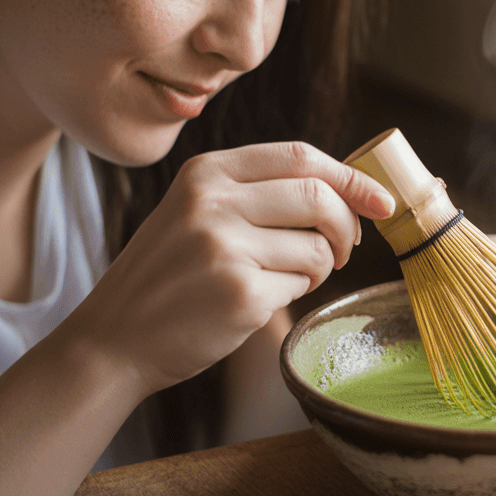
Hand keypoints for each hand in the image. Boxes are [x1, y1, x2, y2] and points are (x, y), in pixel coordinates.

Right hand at [65, 142, 395, 397]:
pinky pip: (300, 286)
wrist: (113, 339)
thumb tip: (348, 191)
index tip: (381, 200)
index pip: (301, 156)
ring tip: (282, 278)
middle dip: (347, 227)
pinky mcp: (239, 294)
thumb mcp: (195, 212)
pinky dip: (294, 295)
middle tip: (343, 251)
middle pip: (319, 197)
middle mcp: (214, 202)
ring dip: (317, 268)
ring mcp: (225, 247)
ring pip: (317, 248)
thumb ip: (257, 193)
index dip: (351, 176)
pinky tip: (258, 301)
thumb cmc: (168, 276)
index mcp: (206, 172)